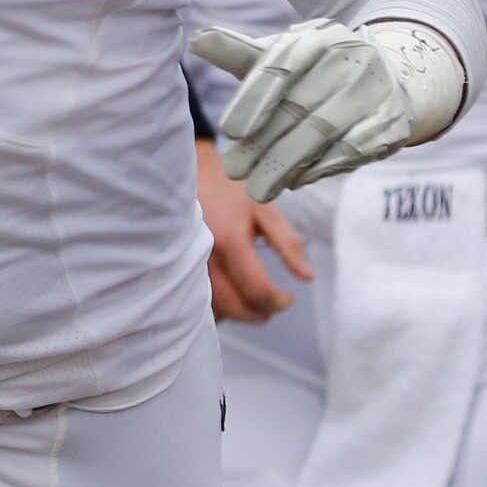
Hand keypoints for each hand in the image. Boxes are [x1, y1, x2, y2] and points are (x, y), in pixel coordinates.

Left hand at [189, 21, 415, 199]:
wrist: (386, 78)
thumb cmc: (315, 70)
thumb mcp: (280, 57)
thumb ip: (240, 53)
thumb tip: (197, 39)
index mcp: (319, 37)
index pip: (283, 65)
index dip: (255, 98)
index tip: (228, 130)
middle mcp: (352, 60)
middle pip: (300, 107)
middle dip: (262, 144)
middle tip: (232, 171)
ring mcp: (376, 91)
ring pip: (324, 133)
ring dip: (286, 164)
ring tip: (257, 188)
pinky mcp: (391, 122)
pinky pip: (352, 151)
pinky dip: (319, 169)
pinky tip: (294, 182)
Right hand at [196, 139, 314, 322]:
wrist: (188, 173)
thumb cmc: (230, 190)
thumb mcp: (265, 209)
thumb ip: (288, 243)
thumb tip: (308, 277)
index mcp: (230, 241)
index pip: (257, 289)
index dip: (278, 301)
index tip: (290, 297)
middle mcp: (205, 257)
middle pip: (234, 306)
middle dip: (259, 313)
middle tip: (274, 306)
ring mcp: (187, 263)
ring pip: (213, 307)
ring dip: (238, 313)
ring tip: (254, 303)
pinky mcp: (178, 266)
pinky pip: (197, 298)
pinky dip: (217, 306)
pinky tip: (230, 297)